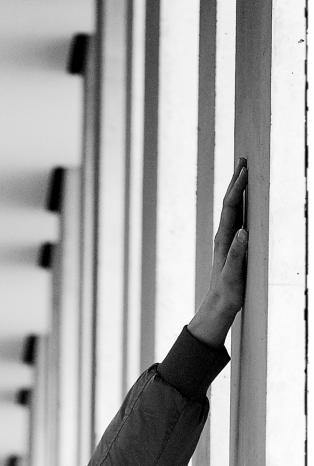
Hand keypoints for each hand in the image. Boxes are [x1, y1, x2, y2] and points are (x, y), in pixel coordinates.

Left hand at [189, 160, 247, 345]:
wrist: (218, 306)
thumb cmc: (227, 292)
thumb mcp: (232, 274)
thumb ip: (237, 253)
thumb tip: (243, 232)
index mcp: (223, 238)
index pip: (230, 206)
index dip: (237, 187)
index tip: (245, 169)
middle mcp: (223, 235)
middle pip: (229, 201)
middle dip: (236, 179)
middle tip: (243, 158)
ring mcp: (227, 240)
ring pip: (232, 208)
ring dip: (237, 188)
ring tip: (243, 171)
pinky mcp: (232, 245)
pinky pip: (237, 218)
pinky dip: (242, 203)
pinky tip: (246, 199)